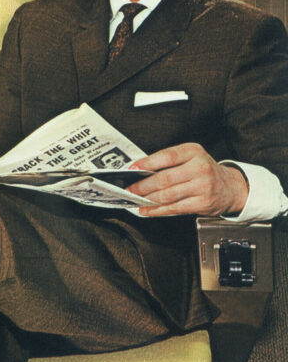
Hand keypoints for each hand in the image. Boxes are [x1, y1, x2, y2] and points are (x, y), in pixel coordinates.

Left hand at [127, 143, 248, 216]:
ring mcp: (203, 187)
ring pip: (168, 195)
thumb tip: (139, 170)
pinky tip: (146, 210)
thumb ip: (169, 160)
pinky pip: (175, 208)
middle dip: (142, 185)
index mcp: (193, 151)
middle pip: (165, 178)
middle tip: (129, 189)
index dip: (147, 163)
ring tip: (135, 199)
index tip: (132, 168)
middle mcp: (200, 168)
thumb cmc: (204, 170)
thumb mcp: (190, 156)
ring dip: (147, 199)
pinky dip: (157, 210)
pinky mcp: (203, 203)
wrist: (231, 187)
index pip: (167, 156)